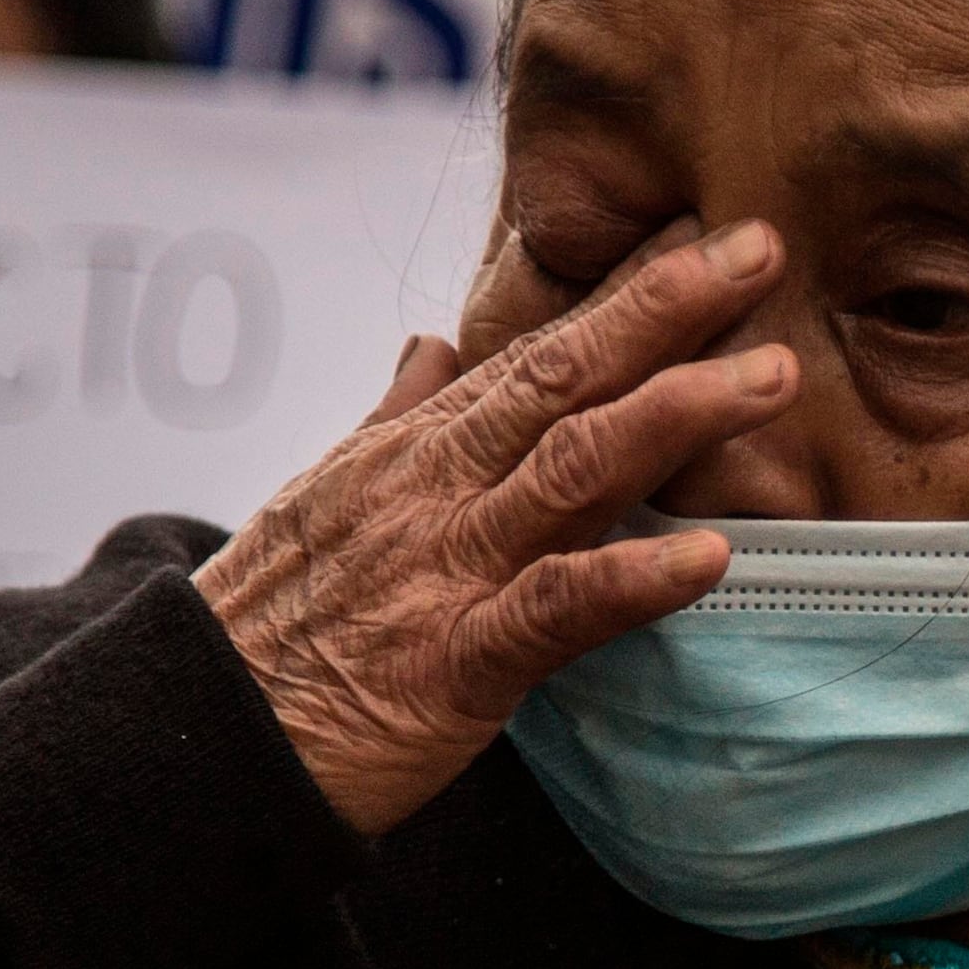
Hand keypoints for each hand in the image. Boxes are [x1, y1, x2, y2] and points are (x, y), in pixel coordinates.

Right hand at [191, 220, 798, 836]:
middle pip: (565, 378)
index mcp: (416, 449)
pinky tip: (710, 557)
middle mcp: (435, 488)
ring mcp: (445, 568)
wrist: (196, 733)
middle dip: (668, 309)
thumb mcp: (323, 495)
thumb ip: (395, 418)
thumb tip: (434, 342)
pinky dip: (631, 580)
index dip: (628, 291)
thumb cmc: (270, 623)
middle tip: (763, 247)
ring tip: (771, 376)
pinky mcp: (453, 662)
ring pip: (573, 470)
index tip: (710, 234)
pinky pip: (555, 611)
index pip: (538, 349)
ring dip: (676, 416)